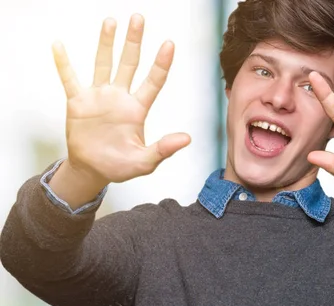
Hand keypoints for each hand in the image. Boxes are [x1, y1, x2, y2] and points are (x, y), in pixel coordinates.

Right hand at [53, 14, 190, 185]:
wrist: (92, 170)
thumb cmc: (120, 166)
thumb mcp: (144, 162)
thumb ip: (163, 150)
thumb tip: (187, 139)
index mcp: (137, 110)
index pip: (153, 82)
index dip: (161, 64)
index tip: (169, 44)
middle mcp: (120, 98)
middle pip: (129, 64)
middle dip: (134, 42)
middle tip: (138, 19)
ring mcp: (98, 98)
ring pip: (103, 64)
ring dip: (106, 44)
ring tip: (110, 22)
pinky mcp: (77, 102)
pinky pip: (70, 79)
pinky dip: (63, 63)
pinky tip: (59, 45)